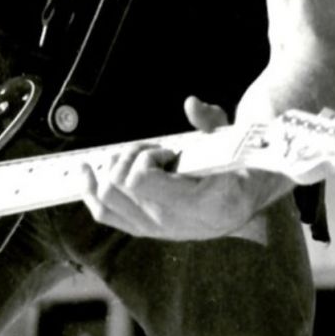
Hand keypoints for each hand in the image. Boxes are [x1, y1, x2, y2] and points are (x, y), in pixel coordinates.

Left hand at [81, 97, 289, 240]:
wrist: (248, 194)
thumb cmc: (240, 164)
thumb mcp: (234, 139)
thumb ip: (212, 122)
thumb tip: (192, 105)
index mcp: (199, 207)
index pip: (141, 182)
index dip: (147, 158)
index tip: (168, 151)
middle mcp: (174, 225)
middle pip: (118, 187)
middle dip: (129, 157)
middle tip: (152, 149)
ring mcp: (158, 230)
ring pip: (106, 201)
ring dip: (114, 169)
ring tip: (136, 156)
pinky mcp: (146, 228)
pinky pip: (106, 213)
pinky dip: (92, 192)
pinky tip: (87, 174)